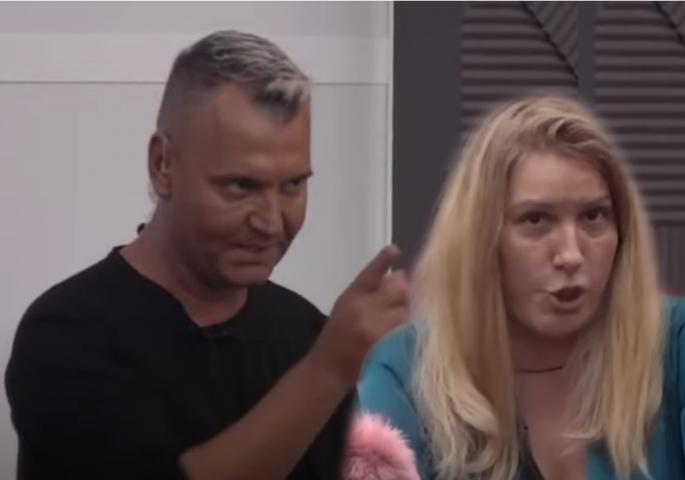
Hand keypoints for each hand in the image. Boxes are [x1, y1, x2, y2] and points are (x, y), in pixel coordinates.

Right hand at [309, 245, 409, 387]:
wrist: (330, 367)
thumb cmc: (339, 332)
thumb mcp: (346, 303)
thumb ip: (370, 288)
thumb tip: (401, 274)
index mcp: (352, 296)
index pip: (372, 273)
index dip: (385, 260)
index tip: (395, 250)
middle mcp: (365, 310)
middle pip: (399, 289)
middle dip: (404, 289)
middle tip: (402, 295)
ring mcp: (378, 330)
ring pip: (407, 309)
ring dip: (408, 309)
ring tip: (399, 315)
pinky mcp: (388, 347)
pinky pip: (408, 330)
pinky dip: (410, 327)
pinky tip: (405, 329)